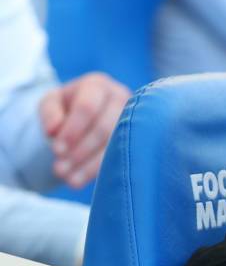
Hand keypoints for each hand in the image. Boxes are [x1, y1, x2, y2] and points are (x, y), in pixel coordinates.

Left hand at [39, 72, 130, 187]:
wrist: (88, 114)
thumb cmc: (68, 106)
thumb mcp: (52, 103)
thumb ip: (49, 113)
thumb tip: (54, 131)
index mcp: (97, 85)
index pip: (87, 107)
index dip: (72, 130)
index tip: (57, 150)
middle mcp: (120, 98)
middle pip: (105, 127)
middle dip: (81, 150)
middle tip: (60, 169)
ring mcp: (133, 118)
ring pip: (116, 144)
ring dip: (90, 165)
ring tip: (68, 179)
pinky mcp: (136, 138)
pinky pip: (121, 157)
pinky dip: (98, 171)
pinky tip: (80, 180)